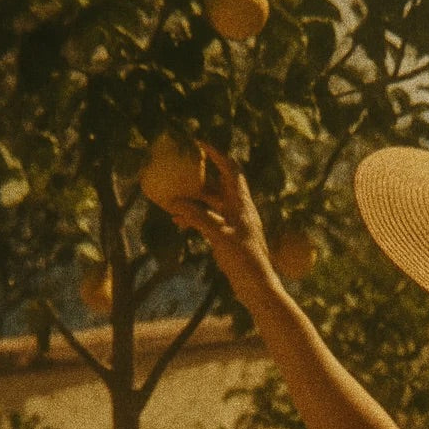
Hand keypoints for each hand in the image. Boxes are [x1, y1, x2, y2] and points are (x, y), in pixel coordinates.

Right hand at [166, 142, 271, 290]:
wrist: (255, 285)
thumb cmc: (243, 259)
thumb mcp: (219, 236)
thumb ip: (198, 218)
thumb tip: (176, 203)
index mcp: (242, 203)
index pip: (230, 169)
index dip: (217, 154)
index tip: (200, 144)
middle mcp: (238, 208)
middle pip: (218, 184)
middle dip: (201, 175)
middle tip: (182, 166)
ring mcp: (233, 222)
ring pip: (210, 203)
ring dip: (193, 200)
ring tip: (172, 198)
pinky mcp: (227, 235)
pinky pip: (208, 219)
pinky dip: (194, 217)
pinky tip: (178, 222)